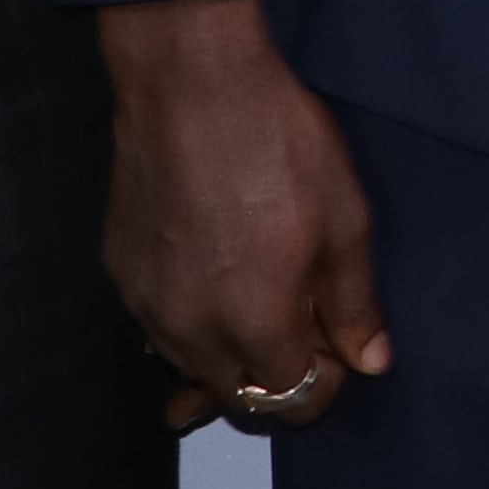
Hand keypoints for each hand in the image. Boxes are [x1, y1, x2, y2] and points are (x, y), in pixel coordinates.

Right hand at [100, 0, 391, 438]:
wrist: (191, 86)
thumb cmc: (279, 145)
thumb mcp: (344, 221)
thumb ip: (354, 304)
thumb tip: (369, 361)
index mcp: (253, 328)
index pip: (291, 403)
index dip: (325, 382)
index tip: (339, 345)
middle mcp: (189, 335)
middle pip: (235, 398)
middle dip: (275, 383)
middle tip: (303, 335)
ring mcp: (145, 307)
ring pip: (190, 366)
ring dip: (227, 357)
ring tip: (254, 315)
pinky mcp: (119, 273)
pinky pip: (157, 326)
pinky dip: (187, 324)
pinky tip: (208, 287)